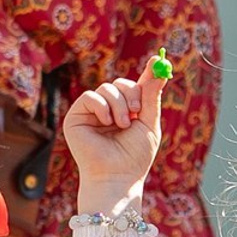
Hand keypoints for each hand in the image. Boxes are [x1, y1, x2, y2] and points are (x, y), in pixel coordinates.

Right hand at [63, 61, 167, 210]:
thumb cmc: (134, 157)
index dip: (147, 74)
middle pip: (120, 84)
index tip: (157, 60)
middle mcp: (108, 110)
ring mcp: (92, 113)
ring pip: (106, 88)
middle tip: (137, 111)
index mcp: (127, 112)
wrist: (117, 176)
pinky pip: (90, 96)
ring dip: (118, 104)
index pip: (136, 87)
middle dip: (132, 94)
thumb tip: (160, 69)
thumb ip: (151, 97)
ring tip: (122, 125)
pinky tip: (107, 123)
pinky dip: (102, 107)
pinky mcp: (76, 116)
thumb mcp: (149, 124)